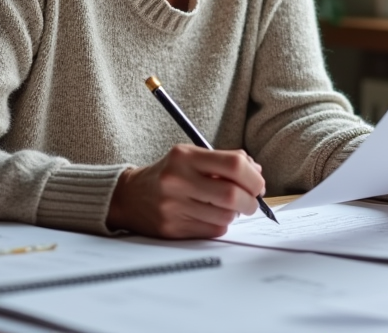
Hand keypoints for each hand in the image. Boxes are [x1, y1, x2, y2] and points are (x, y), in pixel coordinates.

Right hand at [106, 144, 265, 237]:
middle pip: (232, 195)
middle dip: (250, 201)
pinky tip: (210, 216)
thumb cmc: (168, 174)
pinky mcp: (172, 229)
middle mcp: (178, 180)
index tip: (258, 184)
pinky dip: (220, 225)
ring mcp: (173, 207)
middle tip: (252, 202)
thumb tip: (257, 172)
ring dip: (234, 214)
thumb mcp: (190, 157)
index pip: (234, 165)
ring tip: (227, 208)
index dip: (254, 177)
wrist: (128, 197)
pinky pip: (212, 230)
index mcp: (185, 157)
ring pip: (224, 216)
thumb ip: (224, 161)